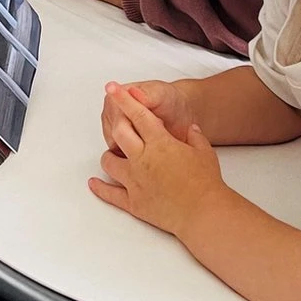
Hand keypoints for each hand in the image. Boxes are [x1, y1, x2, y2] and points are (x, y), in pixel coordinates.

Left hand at [89, 83, 227, 237]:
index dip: (124, 99)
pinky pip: (110, 194)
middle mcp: (142, 159)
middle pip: (119, 133)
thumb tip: (192, 129)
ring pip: (109, 162)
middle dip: (116, 123)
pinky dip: (100, 188)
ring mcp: (135, 181)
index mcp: (160, 143)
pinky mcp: (133, 202)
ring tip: (113, 153)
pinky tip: (94, 183)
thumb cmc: (206, 182)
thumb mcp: (204, 152)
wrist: (204, 212)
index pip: (138, 114)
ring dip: (109, 155)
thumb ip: (196, 137)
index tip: (112, 88)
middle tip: (116, 120)